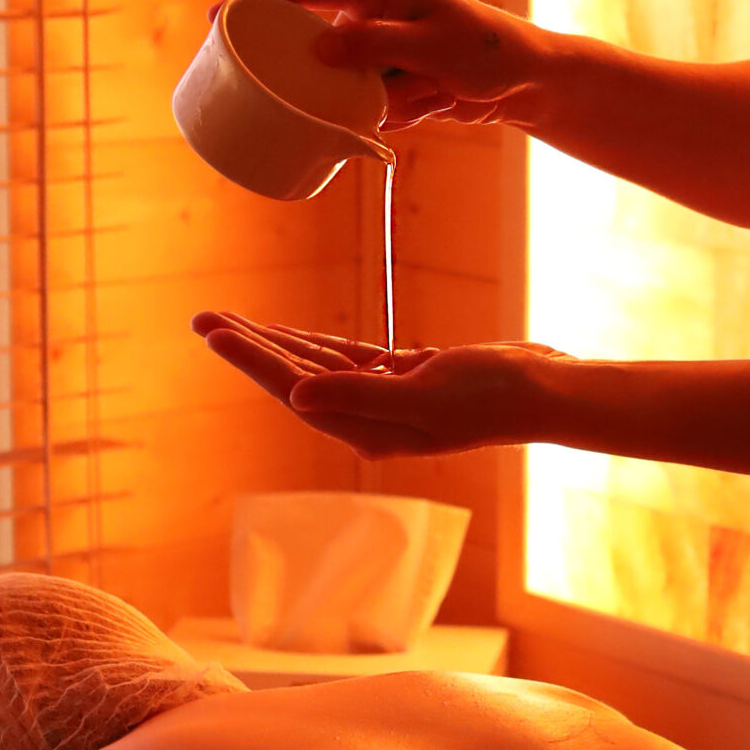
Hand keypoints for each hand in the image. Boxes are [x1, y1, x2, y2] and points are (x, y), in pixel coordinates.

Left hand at [192, 313, 566, 458]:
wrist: (545, 391)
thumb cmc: (492, 396)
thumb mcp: (424, 393)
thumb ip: (358, 395)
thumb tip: (296, 396)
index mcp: (368, 430)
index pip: (293, 390)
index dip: (251, 359)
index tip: (213, 331)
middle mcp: (370, 420)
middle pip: (295, 379)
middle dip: (250, 348)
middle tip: (204, 319)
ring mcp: (389, 401)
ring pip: (318, 368)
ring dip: (278, 343)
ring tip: (234, 322)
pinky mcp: (408, 380)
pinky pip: (350, 362)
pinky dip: (320, 346)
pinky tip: (295, 335)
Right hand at [219, 0, 552, 134]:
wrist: (528, 81)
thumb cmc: (485, 50)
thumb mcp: (431, 46)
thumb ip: (375, 45)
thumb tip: (318, 47)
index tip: (218, 17)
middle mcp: (370, 12)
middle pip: (313, 41)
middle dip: (323, 74)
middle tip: (323, 89)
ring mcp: (377, 50)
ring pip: (343, 85)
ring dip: (382, 100)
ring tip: (430, 91)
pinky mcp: (388, 82)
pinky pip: (368, 107)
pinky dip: (396, 113)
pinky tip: (434, 102)